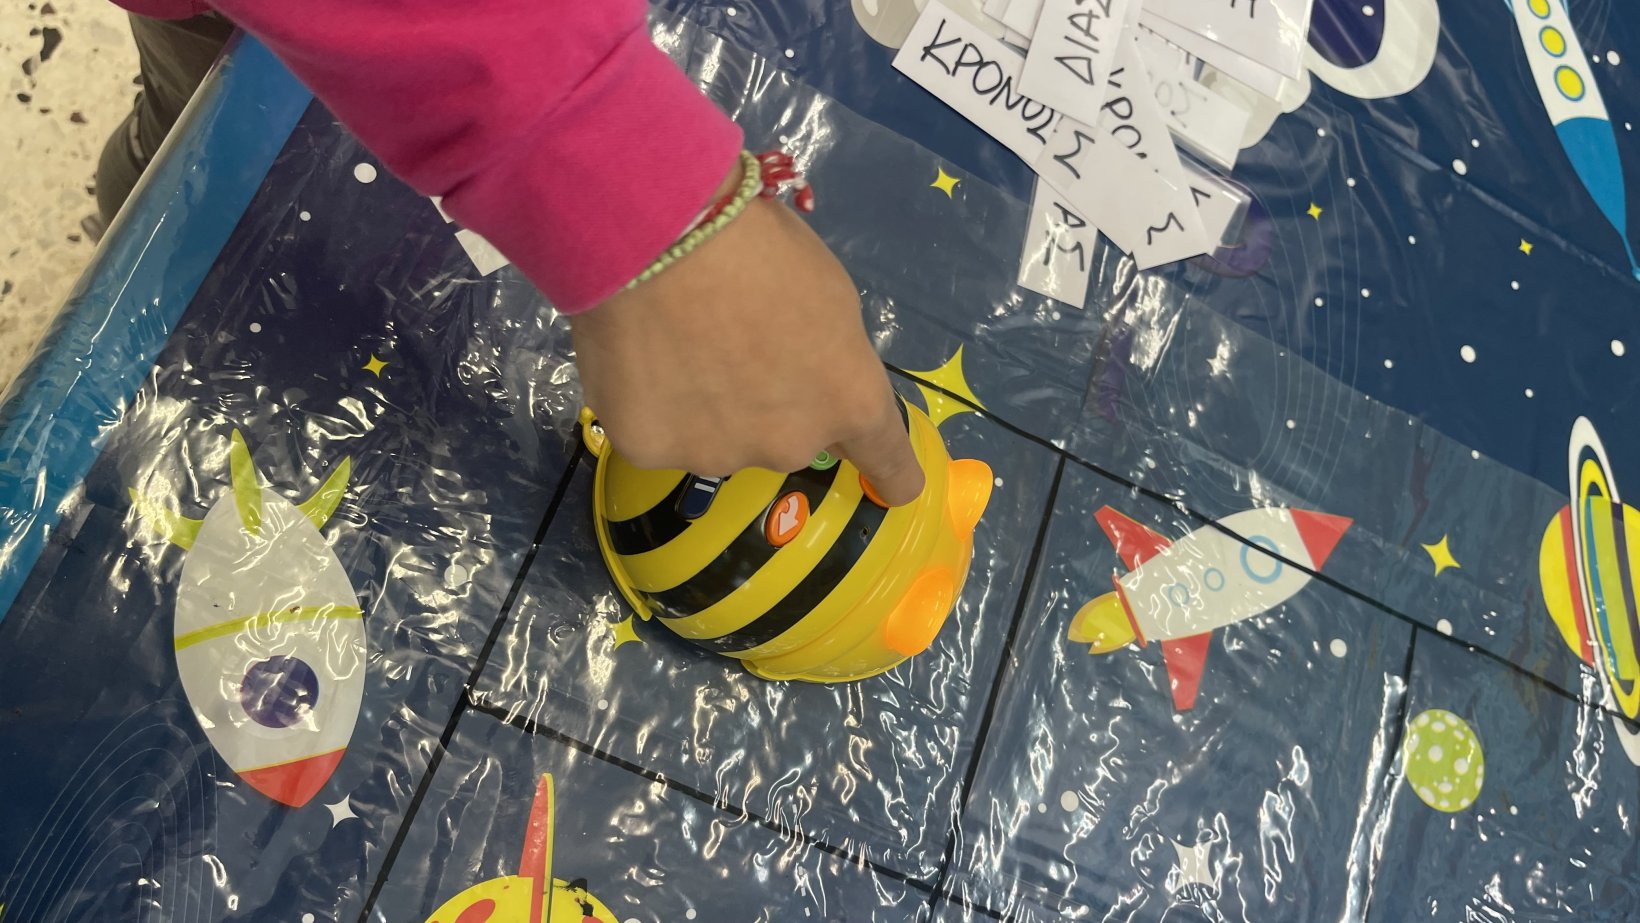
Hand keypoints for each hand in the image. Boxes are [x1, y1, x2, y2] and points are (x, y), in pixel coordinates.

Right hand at [570, 190, 924, 504]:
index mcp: (849, 400)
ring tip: (677, 341)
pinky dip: (650, 405)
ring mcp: (718, 454)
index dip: (893, 474)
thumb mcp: (829, 297)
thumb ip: (829, 359)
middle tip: (736, 343)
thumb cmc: (760, 246)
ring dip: (709, 407)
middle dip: (771, 405)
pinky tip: (636, 356)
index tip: (898, 488)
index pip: (886, 458)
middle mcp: (791, 444)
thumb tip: (806, 377)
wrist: (661, 239)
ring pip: (718, 438)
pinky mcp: (649, 451)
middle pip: (787, 436)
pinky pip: (657, 433)